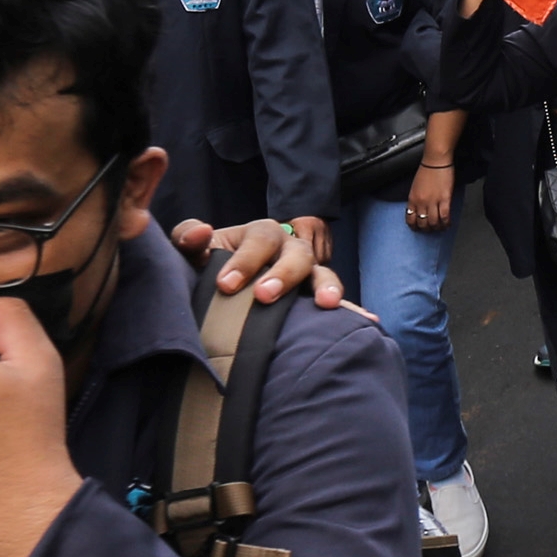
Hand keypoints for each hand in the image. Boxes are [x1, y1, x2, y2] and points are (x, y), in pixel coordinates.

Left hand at [178, 215, 343, 309]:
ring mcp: (307, 274)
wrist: (226, 291)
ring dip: (326, 287)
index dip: (245, 260)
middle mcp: (290, 249)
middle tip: (264, 296)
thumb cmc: (211, 267)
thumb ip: (188, 239)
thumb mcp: (195, 252)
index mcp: (261, 235)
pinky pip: (339, 303)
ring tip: (327, 304)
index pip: (259, 240)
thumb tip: (200, 234)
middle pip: (297, 254)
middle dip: (284, 274)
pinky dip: (352, 310)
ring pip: (322, 273)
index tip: (225, 284)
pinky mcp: (315, 299)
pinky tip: (368, 321)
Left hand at [405, 156, 457, 228]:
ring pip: (434, 222)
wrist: (436, 160)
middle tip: (431, 229)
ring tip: (441, 227)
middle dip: (427, 229)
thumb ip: (416, 199)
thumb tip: (419, 209)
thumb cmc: (427, 170)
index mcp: (412, 199)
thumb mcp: (415, 186)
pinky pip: (445, 216)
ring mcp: (433, 201)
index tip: (419, 228)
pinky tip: (448, 224)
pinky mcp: (445, 199)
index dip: (415, 227)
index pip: (410, 219)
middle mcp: (421, 202)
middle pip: (422, 223)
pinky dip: (446, 223)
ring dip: (437, 228)